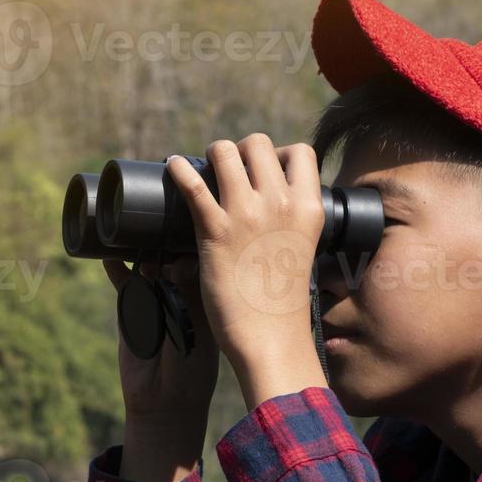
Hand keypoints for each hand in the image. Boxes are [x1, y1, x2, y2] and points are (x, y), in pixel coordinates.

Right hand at [102, 255, 219, 481]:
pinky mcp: (132, 310)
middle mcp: (182, 294)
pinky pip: (124, 285)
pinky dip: (116, 269)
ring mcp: (155, 300)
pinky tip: (109, 255)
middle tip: (157, 231)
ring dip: (141, 251)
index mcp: (206, 298)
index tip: (185, 235)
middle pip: (173, 257)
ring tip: (134, 235)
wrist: (164, 402)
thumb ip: (187, 298)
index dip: (196, 245)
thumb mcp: (195, 330)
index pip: (202, 261)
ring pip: (147, 267)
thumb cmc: (192, 370)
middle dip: (165, 243)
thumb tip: (179, 261)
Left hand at [166, 135, 328, 407]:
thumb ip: (289, 222)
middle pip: (258, 143)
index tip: (264, 170)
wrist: (270, 338)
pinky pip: (191, 182)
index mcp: (309, 208)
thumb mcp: (301, 249)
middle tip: (227, 171)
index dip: (280, 154)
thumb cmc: (282, 302)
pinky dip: (179, 170)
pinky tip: (172, 167)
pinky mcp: (215, 230)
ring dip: (212, 156)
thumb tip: (266, 205)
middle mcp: (281, 202)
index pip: (301, 152)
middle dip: (241, 151)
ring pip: (225, 152)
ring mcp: (247, 213)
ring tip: (203, 170)